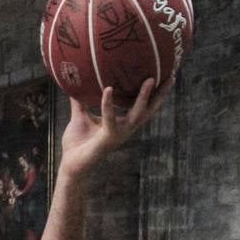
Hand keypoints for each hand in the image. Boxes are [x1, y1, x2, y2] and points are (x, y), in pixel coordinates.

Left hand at [58, 77, 172, 176]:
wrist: (69, 164)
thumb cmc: (77, 143)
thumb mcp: (81, 116)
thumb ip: (80, 101)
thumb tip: (76, 82)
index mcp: (123, 123)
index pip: (144, 106)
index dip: (156, 93)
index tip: (166, 75)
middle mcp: (125, 128)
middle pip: (149, 110)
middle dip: (161, 94)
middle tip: (171, 76)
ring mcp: (119, 134)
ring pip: (137, 114)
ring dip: (144, 97)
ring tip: (150, 80)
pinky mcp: (108, 138)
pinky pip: (110, 119)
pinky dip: (108, 104)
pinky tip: (108, 89)